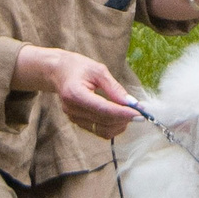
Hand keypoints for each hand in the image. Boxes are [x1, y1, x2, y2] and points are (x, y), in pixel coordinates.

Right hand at [13, 45, 136, 137]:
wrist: (58, 72)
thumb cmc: (78, 67)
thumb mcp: (98, 70)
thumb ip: (115, 88)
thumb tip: (132, 103)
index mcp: (75, 94)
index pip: (103, 109)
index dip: (123, 113)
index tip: (140, 113)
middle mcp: (72, 110)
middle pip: (105, 121)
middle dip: (125, 118)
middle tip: (139, 111)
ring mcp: (74, 118)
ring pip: (103, 130)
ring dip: (120, 124)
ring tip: (129, 112)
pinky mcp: (77, 122)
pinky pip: (99, 130)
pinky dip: (113, 125)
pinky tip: (119, 115)